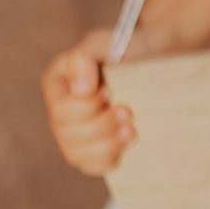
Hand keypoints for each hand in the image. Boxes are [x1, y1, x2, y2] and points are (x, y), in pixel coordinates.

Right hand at [40, 27, 135, 175]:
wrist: (153, 59)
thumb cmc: (127, 49)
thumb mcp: (104, 42)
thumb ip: (83, 58)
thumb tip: (80, 91)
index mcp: (57, 84)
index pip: (62, 111)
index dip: (87, 107)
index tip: (109, 91)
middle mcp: (60, 111)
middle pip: (68, 135)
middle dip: (101, 125)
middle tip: (128, 110)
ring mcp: (75, 133)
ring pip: (77, 155)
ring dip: (107, 144)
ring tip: (131, 128)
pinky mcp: (94, 148)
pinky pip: (93, 166)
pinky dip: (110, 157)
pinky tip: (129, 141)